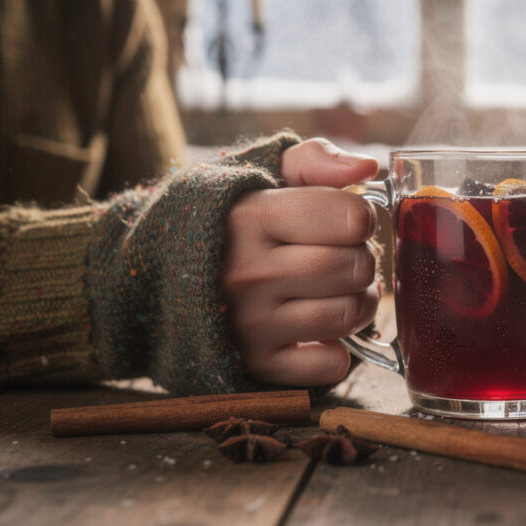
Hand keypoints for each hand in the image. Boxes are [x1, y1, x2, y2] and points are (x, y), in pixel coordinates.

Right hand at [223, 138, 380, 386]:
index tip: (348, 221)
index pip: (350, 217)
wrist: (158, 277)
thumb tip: (367, 168)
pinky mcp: (255, 365)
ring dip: (360, 303)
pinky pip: (329, 365)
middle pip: (354, 267)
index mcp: (251, 216)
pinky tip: (319, 329)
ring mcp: (250, 323)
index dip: (361, 217)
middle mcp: (248, 272)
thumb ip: (315, 160)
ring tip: (341, 290)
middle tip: (346, 257)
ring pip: (347, 314)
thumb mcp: (262, 173)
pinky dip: (336, 351)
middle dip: (363, 260)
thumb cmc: (229, 219)